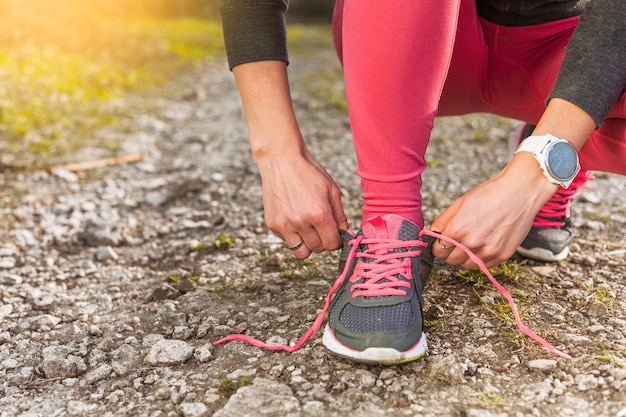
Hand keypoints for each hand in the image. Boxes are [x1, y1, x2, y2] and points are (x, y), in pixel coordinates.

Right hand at [256, 149, 348, 258]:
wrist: (281, 161)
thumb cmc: (309, 173)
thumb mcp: (332, 191)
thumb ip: (340, 216)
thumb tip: (345, 235)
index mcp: (319, 214)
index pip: (332, 244)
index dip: (336, 240)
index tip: (334, 234)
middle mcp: (300, 222)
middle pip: (318, 249)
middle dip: (322, 241)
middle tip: (320, 227)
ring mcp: (284, 225)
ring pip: (301, 252)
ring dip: (307, 244)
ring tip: (308, 229)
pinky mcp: (272, 224)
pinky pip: (287, 241)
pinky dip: (293, 235)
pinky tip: (294, 218)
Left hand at [430, 153, 557, 268]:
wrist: (519, 193)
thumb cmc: (488, 195)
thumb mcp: (459, 204)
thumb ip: (442, 222)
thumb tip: (431, 235)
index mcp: (457, 229)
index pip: (437, 251)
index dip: (437, 246)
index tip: (442, 242)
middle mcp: (471, 244)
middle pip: (450, 260)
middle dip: (450, 252)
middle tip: (457, 241)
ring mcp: (488, 251)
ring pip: (466, 265)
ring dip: (465, 257)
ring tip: (471, 242)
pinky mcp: (502, 255)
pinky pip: (483, 266)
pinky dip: (481, 258)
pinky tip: (485, 243)